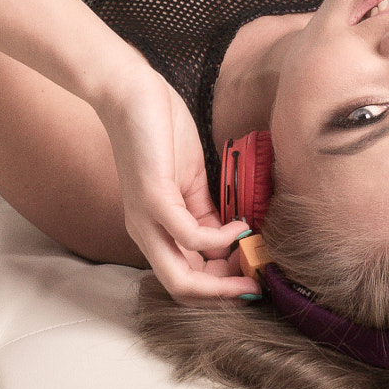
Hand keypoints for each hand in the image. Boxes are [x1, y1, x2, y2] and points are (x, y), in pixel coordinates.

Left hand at [92, 71, 258, 305]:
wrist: (132, 93)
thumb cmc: (159, 133)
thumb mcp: (189, 183)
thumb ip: (205, 214)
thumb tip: (231, 240)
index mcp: (153, 231)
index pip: (184, 279)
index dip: (220, 287)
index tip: (252, 273)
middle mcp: (145, 233)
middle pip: (182, 291)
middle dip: (223, 295)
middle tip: (256, 279)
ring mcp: (147, 219)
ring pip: (180, 279)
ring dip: (222, 281)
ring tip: (251, 261)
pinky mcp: (154, 197)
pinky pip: (190, 236)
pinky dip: (220, 239)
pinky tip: (239, 225)